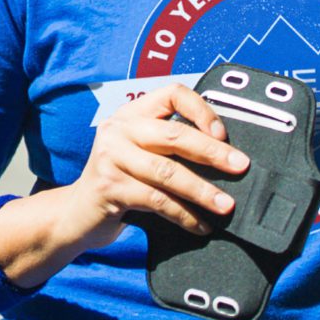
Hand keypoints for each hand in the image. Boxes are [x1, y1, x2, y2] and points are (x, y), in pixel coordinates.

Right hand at [56, 83, 249, 247]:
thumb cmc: (122, 181)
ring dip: (202, 190)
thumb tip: (227, 157)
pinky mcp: (109, 187)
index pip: (171, 94)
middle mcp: (118, 129)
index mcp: (131, 113)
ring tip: (226, 205)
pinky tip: (200, 225)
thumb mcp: (141, 153)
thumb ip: (170, 146)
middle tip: (240, 167)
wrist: (79, 213)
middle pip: (173, 134)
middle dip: (212, 152)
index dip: (200, 109)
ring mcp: (110, 157)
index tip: (223, 133)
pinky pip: (157, 200)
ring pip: (167, 172)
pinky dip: (184, 215)